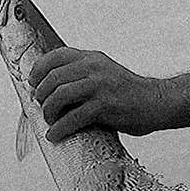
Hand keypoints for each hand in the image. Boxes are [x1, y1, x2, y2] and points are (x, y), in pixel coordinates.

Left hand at [31, 48, 189, 140]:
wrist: (156, 102)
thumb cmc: (129, 93)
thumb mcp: (104, 74)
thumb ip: (82, 76)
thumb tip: (52, 89)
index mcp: (92, 58)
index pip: (56, 56)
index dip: (39, 70)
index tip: (33, 83)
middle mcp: (94, 68)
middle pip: (53, 78)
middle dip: (41, 95)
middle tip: (41, 107)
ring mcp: (99, 86)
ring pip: (60, 95)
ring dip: (49, 111)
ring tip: (50, 121)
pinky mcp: (104, 106)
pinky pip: (73, 118)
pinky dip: (60, 128)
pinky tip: (56, 134)